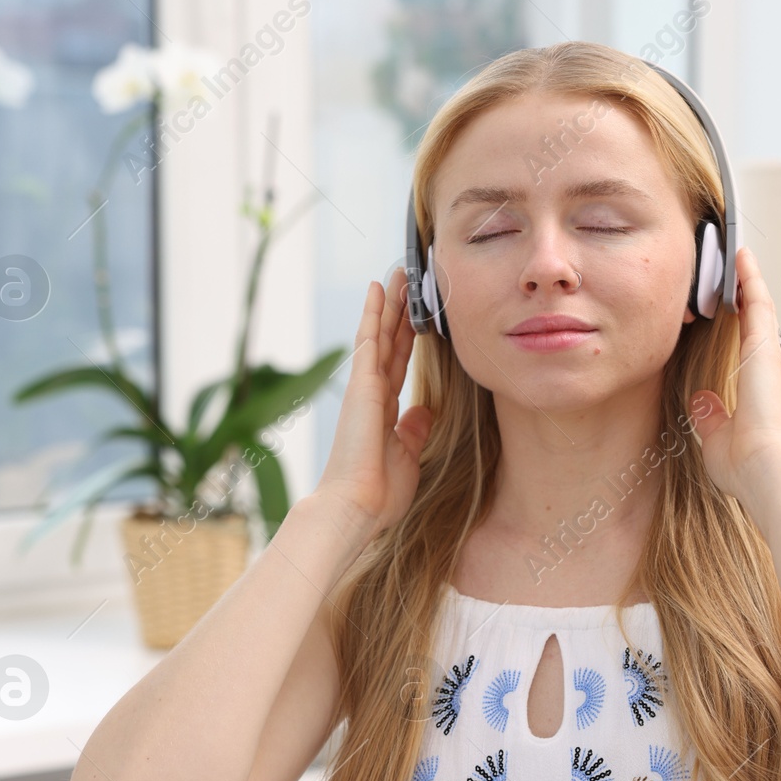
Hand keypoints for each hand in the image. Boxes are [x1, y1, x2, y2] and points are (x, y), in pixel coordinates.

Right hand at [314, 265, 434, 536]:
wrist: (357, 507)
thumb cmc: (380, 493)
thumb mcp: (408, 456)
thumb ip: (414, 430)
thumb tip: (424, 411)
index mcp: (384, 411)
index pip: (398, 365)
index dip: (406, 338)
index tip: (415, 315)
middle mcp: (372, 394)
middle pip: (389, 343)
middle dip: (399, 312)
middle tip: (407, 280)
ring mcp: (365, 387)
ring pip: (379, 334)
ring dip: (389, 303)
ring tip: (397, 273)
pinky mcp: (361, 384)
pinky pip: (370, 340)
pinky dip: (375, 313)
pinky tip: (379, 289)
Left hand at [689, 245, 780, 511]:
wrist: (764, 469)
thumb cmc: (744, 464)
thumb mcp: (715, 437)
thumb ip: (710, 417)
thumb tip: (701, 400)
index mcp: (756, 389)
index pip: (747, 348)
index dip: (741, 325)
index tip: (732, 307)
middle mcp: (766, 368)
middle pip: (756, 321)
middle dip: (747, 295)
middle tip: (737, 269)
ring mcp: (767, 355)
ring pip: (759, 306)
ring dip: (749, 280)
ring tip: (739, 255)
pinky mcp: (764, 346)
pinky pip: (757, 302)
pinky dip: (750, 278)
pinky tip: (741, 256)